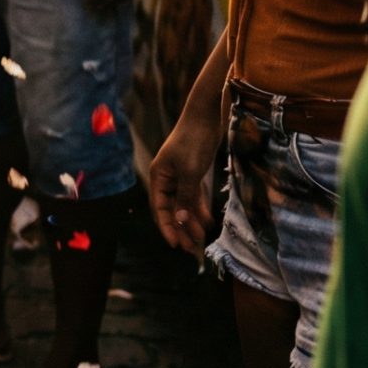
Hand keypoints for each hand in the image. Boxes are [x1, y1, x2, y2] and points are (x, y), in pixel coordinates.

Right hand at [148, 109, 220, 254]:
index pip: (159, 208)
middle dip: (180, 229)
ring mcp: (180, 176)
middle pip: (171, 209)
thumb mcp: (189, 171)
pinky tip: (207, 221)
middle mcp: (167, 179)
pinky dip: (200, 208)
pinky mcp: (193, 173)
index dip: (166, 227)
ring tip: (200, 240)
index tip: (175, 245)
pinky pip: (194, 196)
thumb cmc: (193, 141)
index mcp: (159, 177)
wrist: (205, 118)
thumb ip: (184, 196)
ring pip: (184, 204)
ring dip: (191, 221)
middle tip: (191, 249)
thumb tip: (179, 219)